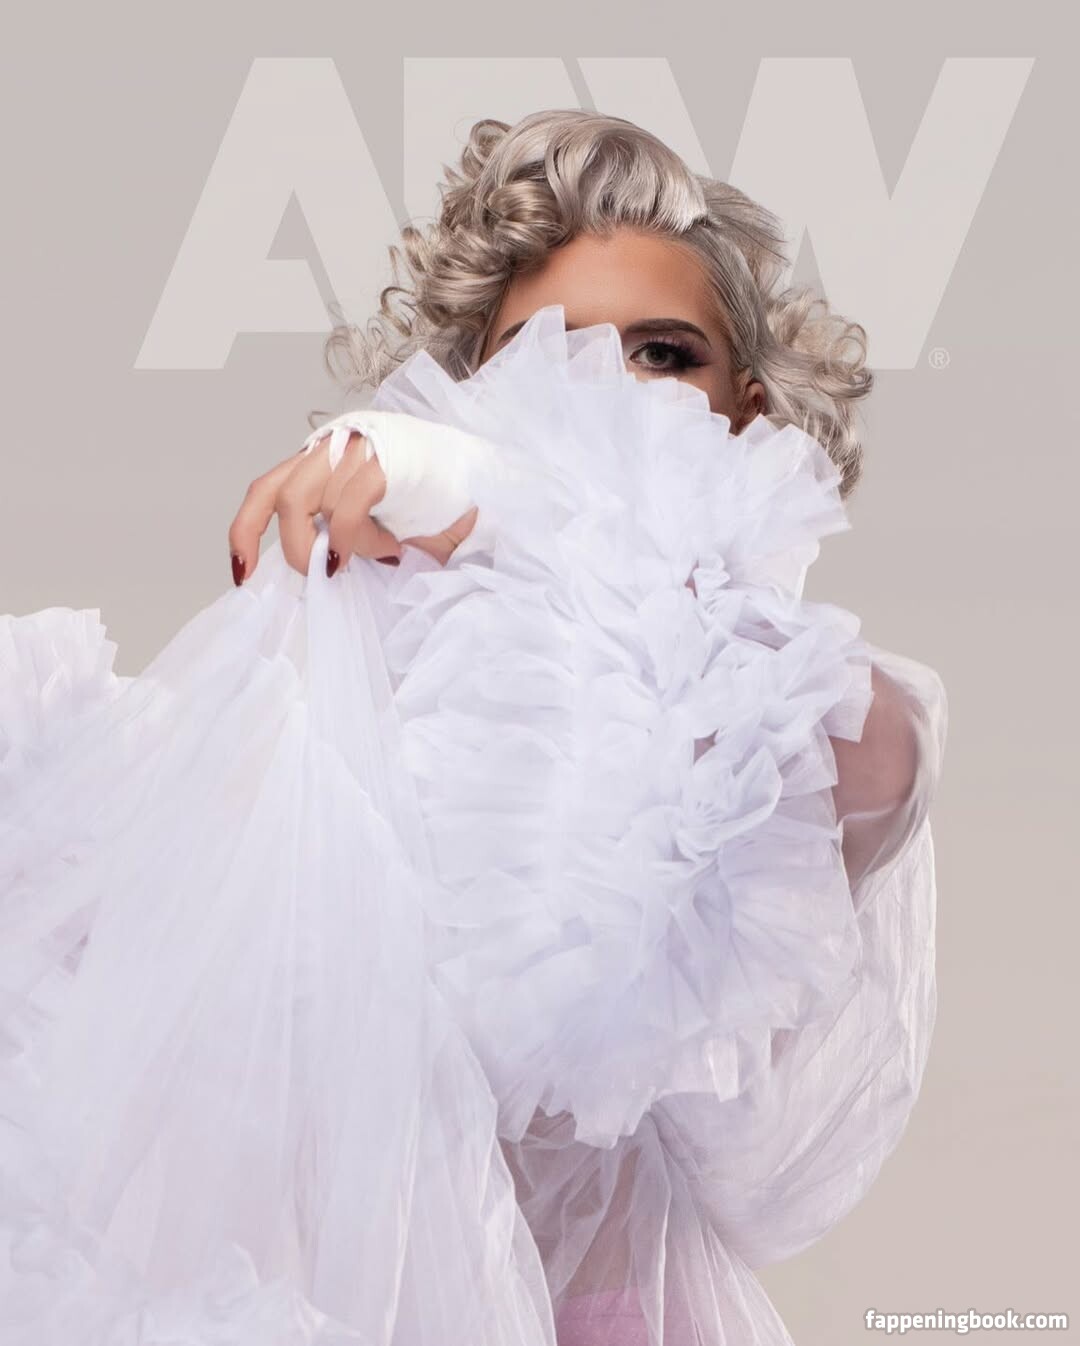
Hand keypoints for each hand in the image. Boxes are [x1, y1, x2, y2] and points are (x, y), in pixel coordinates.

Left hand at [227, 429, 478, 584]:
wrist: (489, 479)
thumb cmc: (435, 504)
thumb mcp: (377, 525)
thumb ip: (342, 537)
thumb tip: (317, 571)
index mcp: (326, 461)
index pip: (267, 488)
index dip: (246, 531)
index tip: (242, 573)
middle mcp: (334, 447)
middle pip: (279, 494)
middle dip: (292, 546)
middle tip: (326, 573)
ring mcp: (358, 449)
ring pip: (306, 500)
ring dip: (330, 544)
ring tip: (374, 556)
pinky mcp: (386, 461)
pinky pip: (348, 504)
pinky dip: (351, 538)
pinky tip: (379, 552)